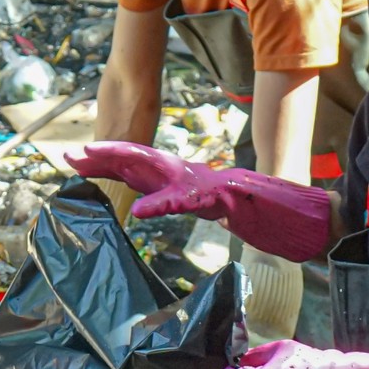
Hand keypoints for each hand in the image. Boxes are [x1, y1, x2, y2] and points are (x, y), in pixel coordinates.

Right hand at [66, 142, 226, 220]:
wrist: (216, 193)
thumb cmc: (203, 193)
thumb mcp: (183, 200)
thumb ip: (161, 204)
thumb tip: (135, 212)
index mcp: (156, 161)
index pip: (128, 151)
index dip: (107, 150)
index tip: (87, 149)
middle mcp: (146, 162)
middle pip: (115, 156)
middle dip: (92, 156)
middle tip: (67, 156)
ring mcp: (143, 170)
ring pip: (113, 164)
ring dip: (93, 164)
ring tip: (70, 163)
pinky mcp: (142, 179)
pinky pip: (118, 174)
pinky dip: (102, 174)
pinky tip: (88, 175)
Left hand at [68, 143, 334, 262]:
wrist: (298, 214)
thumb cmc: (255, 212)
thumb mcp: (209, 207)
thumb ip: (182, 201)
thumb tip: (153, 205)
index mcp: (185, 177)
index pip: (139, 166)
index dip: (106, 161)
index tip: (74, 159)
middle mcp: (191, 174)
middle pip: (140, 159)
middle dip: (103, 155)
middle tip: (69, 155)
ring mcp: (205, 183)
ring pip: (158, 170)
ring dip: (123, 164)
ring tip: (92, 160)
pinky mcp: (222, 197)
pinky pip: (187, 201)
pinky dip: (163, 203)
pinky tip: (140, 210)